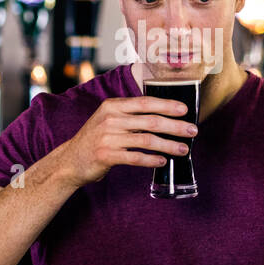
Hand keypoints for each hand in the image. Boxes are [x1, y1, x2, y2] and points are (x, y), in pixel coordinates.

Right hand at [58, 96, 197, 186]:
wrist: (70, 160)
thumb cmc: (96, 139)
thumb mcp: (109, 119)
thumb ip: (131, 115)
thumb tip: (164, 117)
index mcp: (113, 106)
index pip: (145, 102)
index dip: (167, 105)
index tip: (185, 110)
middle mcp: (110, 119)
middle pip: (150, 120)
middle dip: (175, 126)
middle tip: (192, 131)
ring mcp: (107, 137)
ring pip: (146, 139)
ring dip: (168, 145)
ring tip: (183, 150)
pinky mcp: (106, 155)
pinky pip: (135, 157)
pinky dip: (151, 159)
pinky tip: (162, 162)